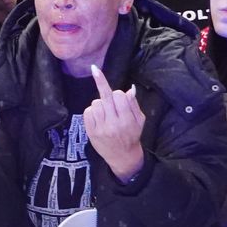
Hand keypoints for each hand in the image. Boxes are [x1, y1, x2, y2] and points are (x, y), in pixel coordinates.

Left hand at [86, 64, 145, 181]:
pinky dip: (92, 111)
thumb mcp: (139, 120)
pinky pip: (87, 112)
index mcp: (127, 120)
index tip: (117, 93)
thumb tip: (130, 88)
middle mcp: (113, 124)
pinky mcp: (91, 132)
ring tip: (106, 112)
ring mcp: (100, 129)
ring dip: (100, 103)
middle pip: (105, 96)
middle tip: (95, 69)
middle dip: (101, 83)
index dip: (118, 93)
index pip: (118, 95)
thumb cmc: (132, 135)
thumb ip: (133, 104)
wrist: (122, 156)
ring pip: (95, 103)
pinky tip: (98, 117)